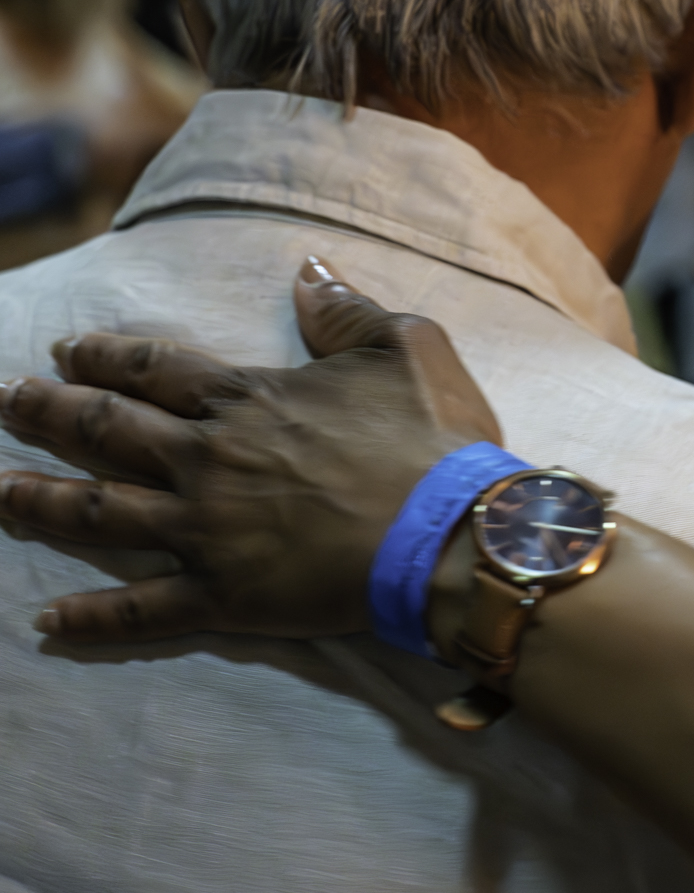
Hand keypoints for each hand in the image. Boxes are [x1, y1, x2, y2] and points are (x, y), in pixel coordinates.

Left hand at [0, 258, 500, 642]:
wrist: (449, 536)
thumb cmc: (432, 440)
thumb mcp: (403, 347)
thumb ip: (344, 311)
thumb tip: (307, 272)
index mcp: (248, 398)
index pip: (154, 367)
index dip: (104, 355)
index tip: (64, 350)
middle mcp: (209, 459)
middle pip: (105, 430)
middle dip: (46, 413)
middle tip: (3, 403)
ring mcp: (208, 531)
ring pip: (99, 512)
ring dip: (37, 501)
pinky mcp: (224, 596)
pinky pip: (142, 609)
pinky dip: (92, 619)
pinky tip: (48, 621)